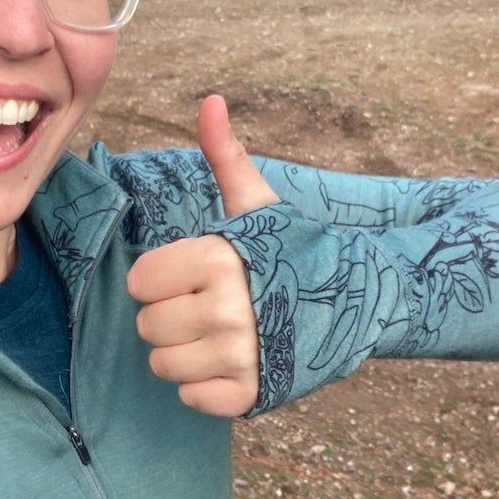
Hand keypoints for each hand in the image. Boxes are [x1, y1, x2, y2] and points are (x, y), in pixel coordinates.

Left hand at [125, 95, 280, 416]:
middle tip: (207, 305)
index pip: (140, 281)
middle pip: (147, 326)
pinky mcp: (251, 394)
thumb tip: (209, 101)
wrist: (358, 300)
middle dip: (170, 315)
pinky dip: (203, 386)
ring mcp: (240, 356)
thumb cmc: (294, 249)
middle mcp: (227, 310)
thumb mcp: (258, 203)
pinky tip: (229, 363)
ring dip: (182, 352)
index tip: (192, 275)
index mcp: (217, 259)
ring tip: (216, 334)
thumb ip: (224, 155)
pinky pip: (191, 398)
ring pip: (162, 365)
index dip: (161, 277)